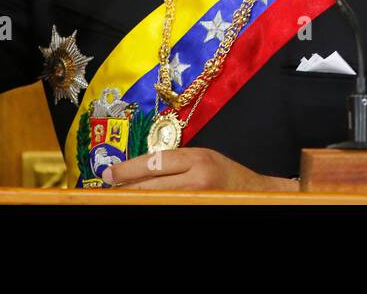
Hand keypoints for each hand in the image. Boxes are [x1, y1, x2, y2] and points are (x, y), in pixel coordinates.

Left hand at [102, 147, 297, 192]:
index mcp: (198, 158)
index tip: (108, 174)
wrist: (258, 194)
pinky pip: (168, 208)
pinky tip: (143, 205)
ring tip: (121, 198)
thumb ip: (176, 163)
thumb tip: (140, 170)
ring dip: (136, 199)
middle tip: (108, 189)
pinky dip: (154, 206)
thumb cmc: (228, 175)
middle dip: (126, 188)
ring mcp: (198, 198)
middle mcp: (198, 179)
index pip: (154, 162)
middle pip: (151, 185)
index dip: (127, 169)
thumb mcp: (203, 159)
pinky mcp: (198, 209)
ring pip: (156, 199)